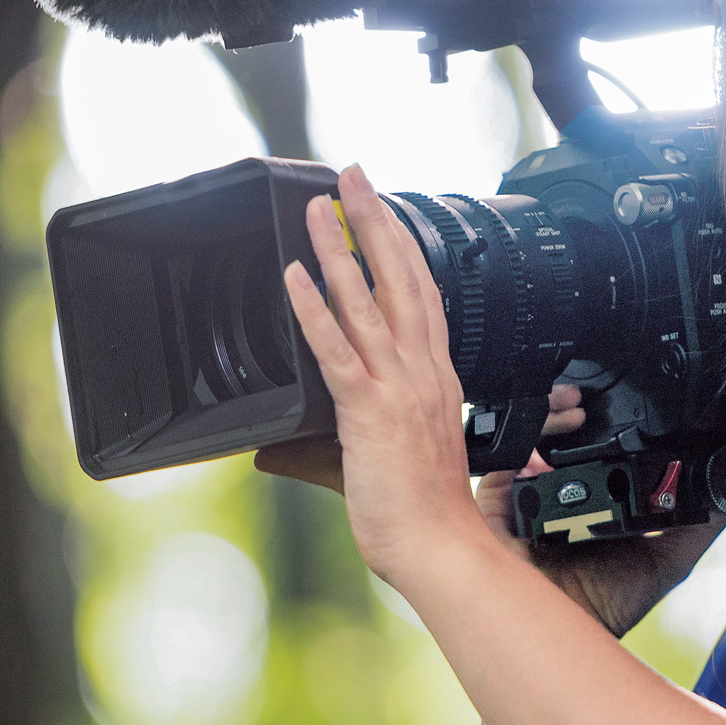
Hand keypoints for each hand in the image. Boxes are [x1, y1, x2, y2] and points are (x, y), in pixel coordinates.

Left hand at [273, 164, 489, 587]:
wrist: (442, 548)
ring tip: (319, 208)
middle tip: (356, 176)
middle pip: (402, 279)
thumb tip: (283, 448)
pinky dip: (315, 309)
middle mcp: (423, 373)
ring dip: (341, 249)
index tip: (386, 211)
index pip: (424, 297)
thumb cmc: (427, 513)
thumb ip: (342, 443)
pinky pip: (338, 351)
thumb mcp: (392, 463)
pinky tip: (296, 276)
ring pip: (367, 302)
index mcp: (436, 380)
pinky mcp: (370, 412)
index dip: (404, 248)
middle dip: (378, 222)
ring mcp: (399, 388)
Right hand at [475, 385, 725, 637]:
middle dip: (572, 417)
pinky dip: (526, 437)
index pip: (592, 459)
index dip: (605, 432)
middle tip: (593, 398)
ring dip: (552, 418)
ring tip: (577, 406)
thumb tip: (724, 501)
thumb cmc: (602, 610)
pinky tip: (554, 429)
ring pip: (529, 445)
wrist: (560, 640)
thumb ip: (692, 532)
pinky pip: (503, 459)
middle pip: (557, 447)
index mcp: (585, 510)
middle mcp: (550, 502)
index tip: (629, 409)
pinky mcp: (494, 506)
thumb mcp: (662, 565)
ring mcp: (520, 502)